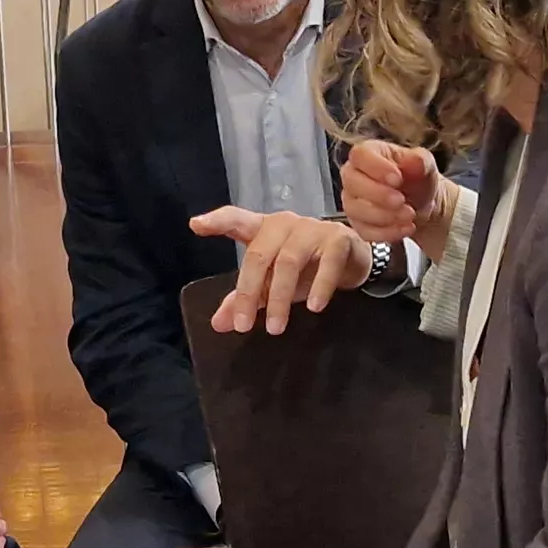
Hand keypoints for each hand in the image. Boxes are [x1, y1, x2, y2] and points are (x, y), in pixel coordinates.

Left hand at [190, 207, 368, 334]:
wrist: (352, 258)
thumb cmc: (305, 267)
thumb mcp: (272, 283)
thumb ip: (246, 299)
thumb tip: (219, 324)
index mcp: (262, 229)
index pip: (236, 219)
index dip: (217, 221)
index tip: (195, 225)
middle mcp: (284, 224)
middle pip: (259, 255)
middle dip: (249, 293)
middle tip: (244, 326)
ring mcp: (312, 229)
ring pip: (288, 262)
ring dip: (281, 297)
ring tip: (276, 328)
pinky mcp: (338, 240)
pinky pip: (327, 264)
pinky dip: (320, 286)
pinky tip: (314, 307)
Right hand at [339, 142, 448, 258]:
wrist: (422, 204)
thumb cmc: (418, 180)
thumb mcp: (426, 165)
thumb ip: (421, 160)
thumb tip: (414, 160)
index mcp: (368, 154)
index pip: (359, 155)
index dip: (376, 167)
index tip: (397, 179)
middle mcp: (354, 175)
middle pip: (352, 183)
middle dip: (379, 195)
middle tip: (402, 200)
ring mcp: (352, 201)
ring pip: (356, 210)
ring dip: (385, 216)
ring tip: (409, 214)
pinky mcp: (357, 223)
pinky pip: (364, 231)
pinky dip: (388, 232)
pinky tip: (406, 227)